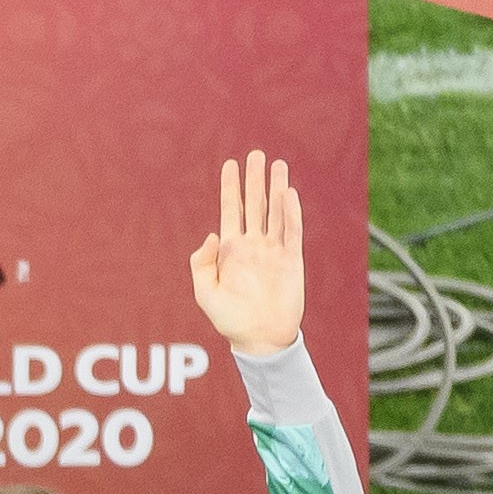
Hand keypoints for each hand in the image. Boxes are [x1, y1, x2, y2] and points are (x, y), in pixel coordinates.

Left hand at [189, 151, 306, 360]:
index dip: (230, 188)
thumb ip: (200, 264)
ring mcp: (273, 251)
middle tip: (255, 154)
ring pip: (275, 212)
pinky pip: (292, 231)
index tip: (229, 164)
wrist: (259, 339)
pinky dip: (290, 213)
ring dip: (275, 189)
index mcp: (230, 251)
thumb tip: (211, 234)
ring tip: (277, 165)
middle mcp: (253, 246)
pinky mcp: (292, 260)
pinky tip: (288, 193)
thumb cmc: (230, 320)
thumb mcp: (205, 293)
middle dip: (254, 180)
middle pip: (254, 205)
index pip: (230, 211)